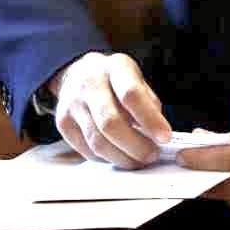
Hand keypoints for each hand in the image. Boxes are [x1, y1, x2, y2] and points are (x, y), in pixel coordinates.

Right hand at [49, 51, 170, 168]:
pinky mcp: (63, 124)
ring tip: (138, 160)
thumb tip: (158, 134)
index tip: (165, 137)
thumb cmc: (114, 80)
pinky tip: (119, 156)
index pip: (131, 95)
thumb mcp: (136, 78)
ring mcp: (73, 105)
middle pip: (111, 123)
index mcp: (115, 68)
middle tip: (151, 155)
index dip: (150, 119)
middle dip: (135, 145)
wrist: (77, 73)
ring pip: (97, 141)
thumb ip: (148, 103)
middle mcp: (90, 85)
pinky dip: (106, 158)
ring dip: (122, 157)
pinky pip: (87, 150)